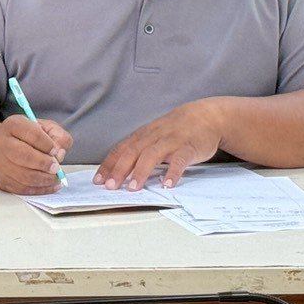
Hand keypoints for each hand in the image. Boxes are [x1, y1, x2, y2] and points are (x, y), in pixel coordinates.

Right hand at [0, 114, 71, 194]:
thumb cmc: (24, 136)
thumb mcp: (44, 127)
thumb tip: (60, 153)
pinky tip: (50, 185)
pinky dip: (40, 189)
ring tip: (56, 178)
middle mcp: (2, 143)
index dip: (48, 144)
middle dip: (45, 164)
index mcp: (13, 125)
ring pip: (24, 176)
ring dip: (44, 179)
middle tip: (56, 168)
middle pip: (25, 156)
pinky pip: (22, 189)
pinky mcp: (1, 180)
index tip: (56, 150)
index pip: (33, 134)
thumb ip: (58, 136)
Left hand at [94, 102, 222, 190]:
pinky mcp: (189, 147)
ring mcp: (171, 141)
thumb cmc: (176, 130)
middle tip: (110, 186)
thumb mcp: (154, 136)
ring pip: (152, 155)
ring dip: (141, 171)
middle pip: (133, 152)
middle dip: (119, 169)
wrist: (206, 116)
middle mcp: (154, 136)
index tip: (98, 180)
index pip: (121, 149)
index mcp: (143, 135)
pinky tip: (167, 184)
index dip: (109, 164)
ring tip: (133, 188)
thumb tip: (120, 171)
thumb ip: (140, 150)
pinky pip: (180, 160)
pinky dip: (173, 172)